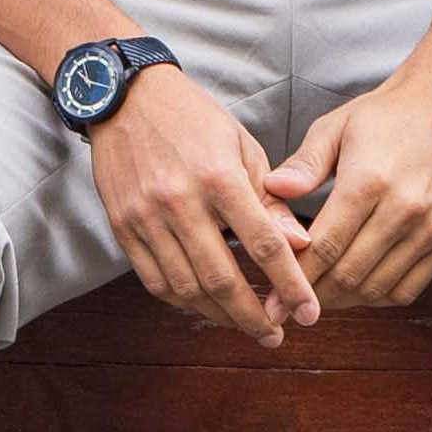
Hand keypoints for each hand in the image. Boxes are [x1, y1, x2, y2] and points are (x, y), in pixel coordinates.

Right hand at [84, 59, 319, 349]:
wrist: (123, 96)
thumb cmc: (192, 119)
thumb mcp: (242, 147)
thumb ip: (270, 201)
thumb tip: (301, 246)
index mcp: (218, 176)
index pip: (263, 244)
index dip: (290, 285)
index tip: (309, 313)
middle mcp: (180, 200)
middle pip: (222, 279)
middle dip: (255, 317)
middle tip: (276, 335)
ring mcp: (146, 216)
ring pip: (187, 288)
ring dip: (220, 316)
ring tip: (243, 324)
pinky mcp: (122, 225)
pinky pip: (154, 280)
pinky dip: (182, 301)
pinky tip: (203, 305)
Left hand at [264, 64, 431, 310]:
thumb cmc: (384, 115)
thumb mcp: (335, 126)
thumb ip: (304, 163)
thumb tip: (271, 191)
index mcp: (368, 181)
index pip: (325, 246)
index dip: (295, 276)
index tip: (271, 297)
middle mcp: (404, 210)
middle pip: (349, 274)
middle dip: (313, 295)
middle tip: (287, 307)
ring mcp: (430, 229)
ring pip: (377, 287)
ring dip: (343, 301)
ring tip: (314, 300)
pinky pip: (408, 288)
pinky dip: (377, 297)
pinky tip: (354, 290)